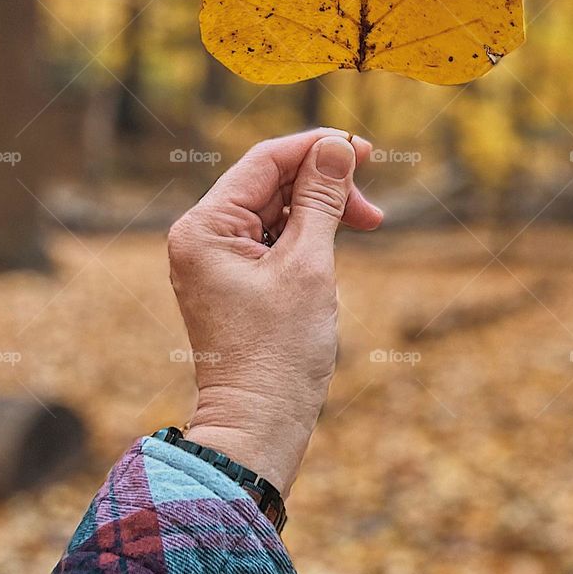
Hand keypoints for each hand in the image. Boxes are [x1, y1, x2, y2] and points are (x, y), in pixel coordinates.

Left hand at [167, 128, 382, 494]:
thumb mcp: (308, 266)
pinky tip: (335, 252)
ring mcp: (214, 259)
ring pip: (275, 209)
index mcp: (204, 227)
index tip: (364, 149)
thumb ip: (321, 199)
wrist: (257, 428)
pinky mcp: (232, 280)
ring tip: (366, 228)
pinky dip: (307, 237)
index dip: (316, 148)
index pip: (264, 161)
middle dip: (324, 186)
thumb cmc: (279, 353)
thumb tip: (335, 145)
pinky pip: (273, 238)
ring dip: (321, 212)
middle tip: (372, 210)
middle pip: (270, 182)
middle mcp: (200, 236)